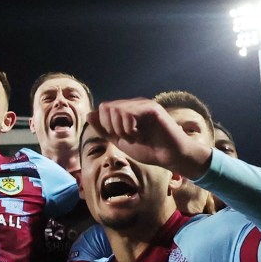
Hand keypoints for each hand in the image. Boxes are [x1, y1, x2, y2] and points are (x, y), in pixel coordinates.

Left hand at [88, 98, 212, 179]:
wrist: (171, 157)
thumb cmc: (148, 149)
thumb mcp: (120, 140)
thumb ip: (104, 129)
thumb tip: (89, 115)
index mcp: (127, 110)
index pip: (103, 108)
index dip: (104, 125)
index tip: (118, 137)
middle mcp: (134, 104)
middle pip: (106, 107)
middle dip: (111, 127)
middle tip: (126, 138)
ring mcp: (143, 104)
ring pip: (116, 110)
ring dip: (121, 130)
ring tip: (134, 138)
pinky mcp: (152, 109)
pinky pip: (128, 114)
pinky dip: (129, 129)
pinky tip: (140, 136)